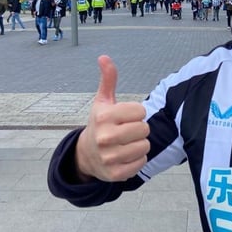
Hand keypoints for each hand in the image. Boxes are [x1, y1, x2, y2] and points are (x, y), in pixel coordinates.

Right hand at [75, 55, 149, 181]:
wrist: (86, 155)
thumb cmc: (100, 123)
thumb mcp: (103, 101)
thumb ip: (108, 79)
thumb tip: (104, 57)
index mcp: (104, 117)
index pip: (140, 111)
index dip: (136, 113)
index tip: (125, 117)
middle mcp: (105, 137)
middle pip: (145, 129)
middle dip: (139, 129)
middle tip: (127, 131)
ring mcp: (110, 157)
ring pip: (145, 146)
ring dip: (139, 144)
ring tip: (126, 143)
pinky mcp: (116, 174)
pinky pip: (142, 162)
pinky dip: (138, 159)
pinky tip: (125, 156)